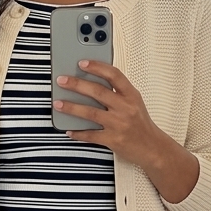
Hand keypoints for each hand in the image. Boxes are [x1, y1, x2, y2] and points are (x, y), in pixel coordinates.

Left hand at [54, 60, 199, 203]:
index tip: (81, 62)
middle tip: (61, 80)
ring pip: (91, 113)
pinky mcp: (113, 140)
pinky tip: (68, 130)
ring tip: (57, 103)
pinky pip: (91, 135)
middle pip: (98, 92)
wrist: (153, 148)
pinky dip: (78, 133)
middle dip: (77, 84)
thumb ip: (117, 92)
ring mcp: (119, 124)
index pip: (114, 75)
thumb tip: (91, 82)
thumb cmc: (140, 123)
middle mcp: (125, 108)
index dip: (97, 67)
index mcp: (131, 95)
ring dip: (71, 107)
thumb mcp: (134, 102)